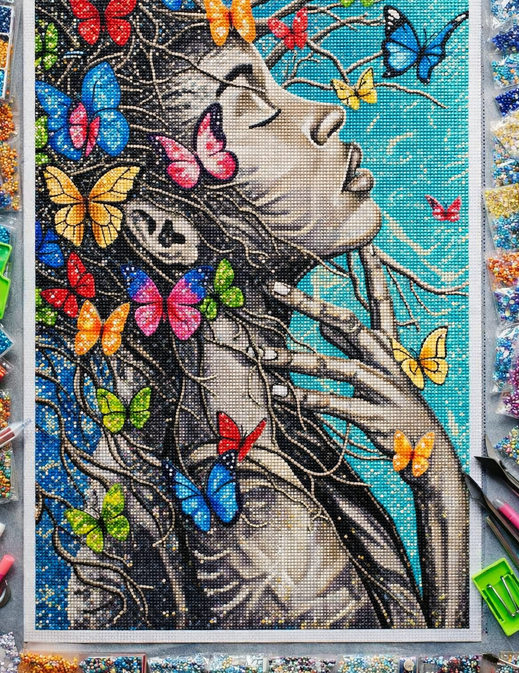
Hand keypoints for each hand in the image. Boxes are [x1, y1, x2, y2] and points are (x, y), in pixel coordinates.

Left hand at [262, 280, 443, 465]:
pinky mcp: (372, 415)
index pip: (381, 300)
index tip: (364, 242)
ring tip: (262, 354)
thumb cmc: (394, 402)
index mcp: (388, 344)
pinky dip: (304, 398)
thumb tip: (323, 324)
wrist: (426, 447)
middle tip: (274, 286)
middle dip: (309, 302)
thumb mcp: (379, 369)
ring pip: (333, 366)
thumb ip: (351, 347)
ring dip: (294, 359)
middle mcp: (385, 359)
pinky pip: (333, 403)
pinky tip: (278, 392)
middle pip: (347, 322)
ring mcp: (381, 387)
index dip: (373, 271)